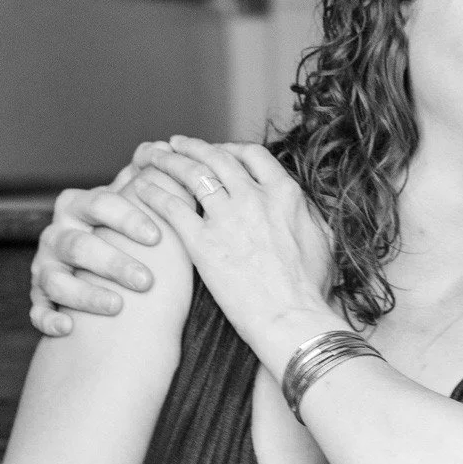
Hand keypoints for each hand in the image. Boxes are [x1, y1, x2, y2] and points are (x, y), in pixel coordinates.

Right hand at [29, 169, 162, 336]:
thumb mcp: (133, 203)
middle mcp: (58, 234)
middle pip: (79, 245)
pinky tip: (67, 328)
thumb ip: (147, 178)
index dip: (126, 219)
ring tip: (117, 306)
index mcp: (80, 205)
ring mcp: (45, 266)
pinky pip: (37, 310)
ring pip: (55, 279)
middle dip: (113, 263)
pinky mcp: (40, 297)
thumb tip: (164, 145)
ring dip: (85, 293)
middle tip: (147, 281)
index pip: (101, 205)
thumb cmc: (125, 231)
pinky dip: (48, 319)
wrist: (102, 267)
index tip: (156, 237)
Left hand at [134, 136, 333, 360]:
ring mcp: (227, 217)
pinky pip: (171, 206)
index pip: (252, 154)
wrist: (291, 318)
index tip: (218, 152)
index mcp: (285, 193)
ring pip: (191, 172)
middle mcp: (254, 196)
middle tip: (177, 144)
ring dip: (168, 159)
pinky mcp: (202, 242)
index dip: (230, 149)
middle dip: (193, 146)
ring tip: (152, 155)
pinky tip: (140, 188)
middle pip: (216, 156)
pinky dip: (154, 192)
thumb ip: (308, 214)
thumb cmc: (310, 290)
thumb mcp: (322, 240)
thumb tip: (303, 205)